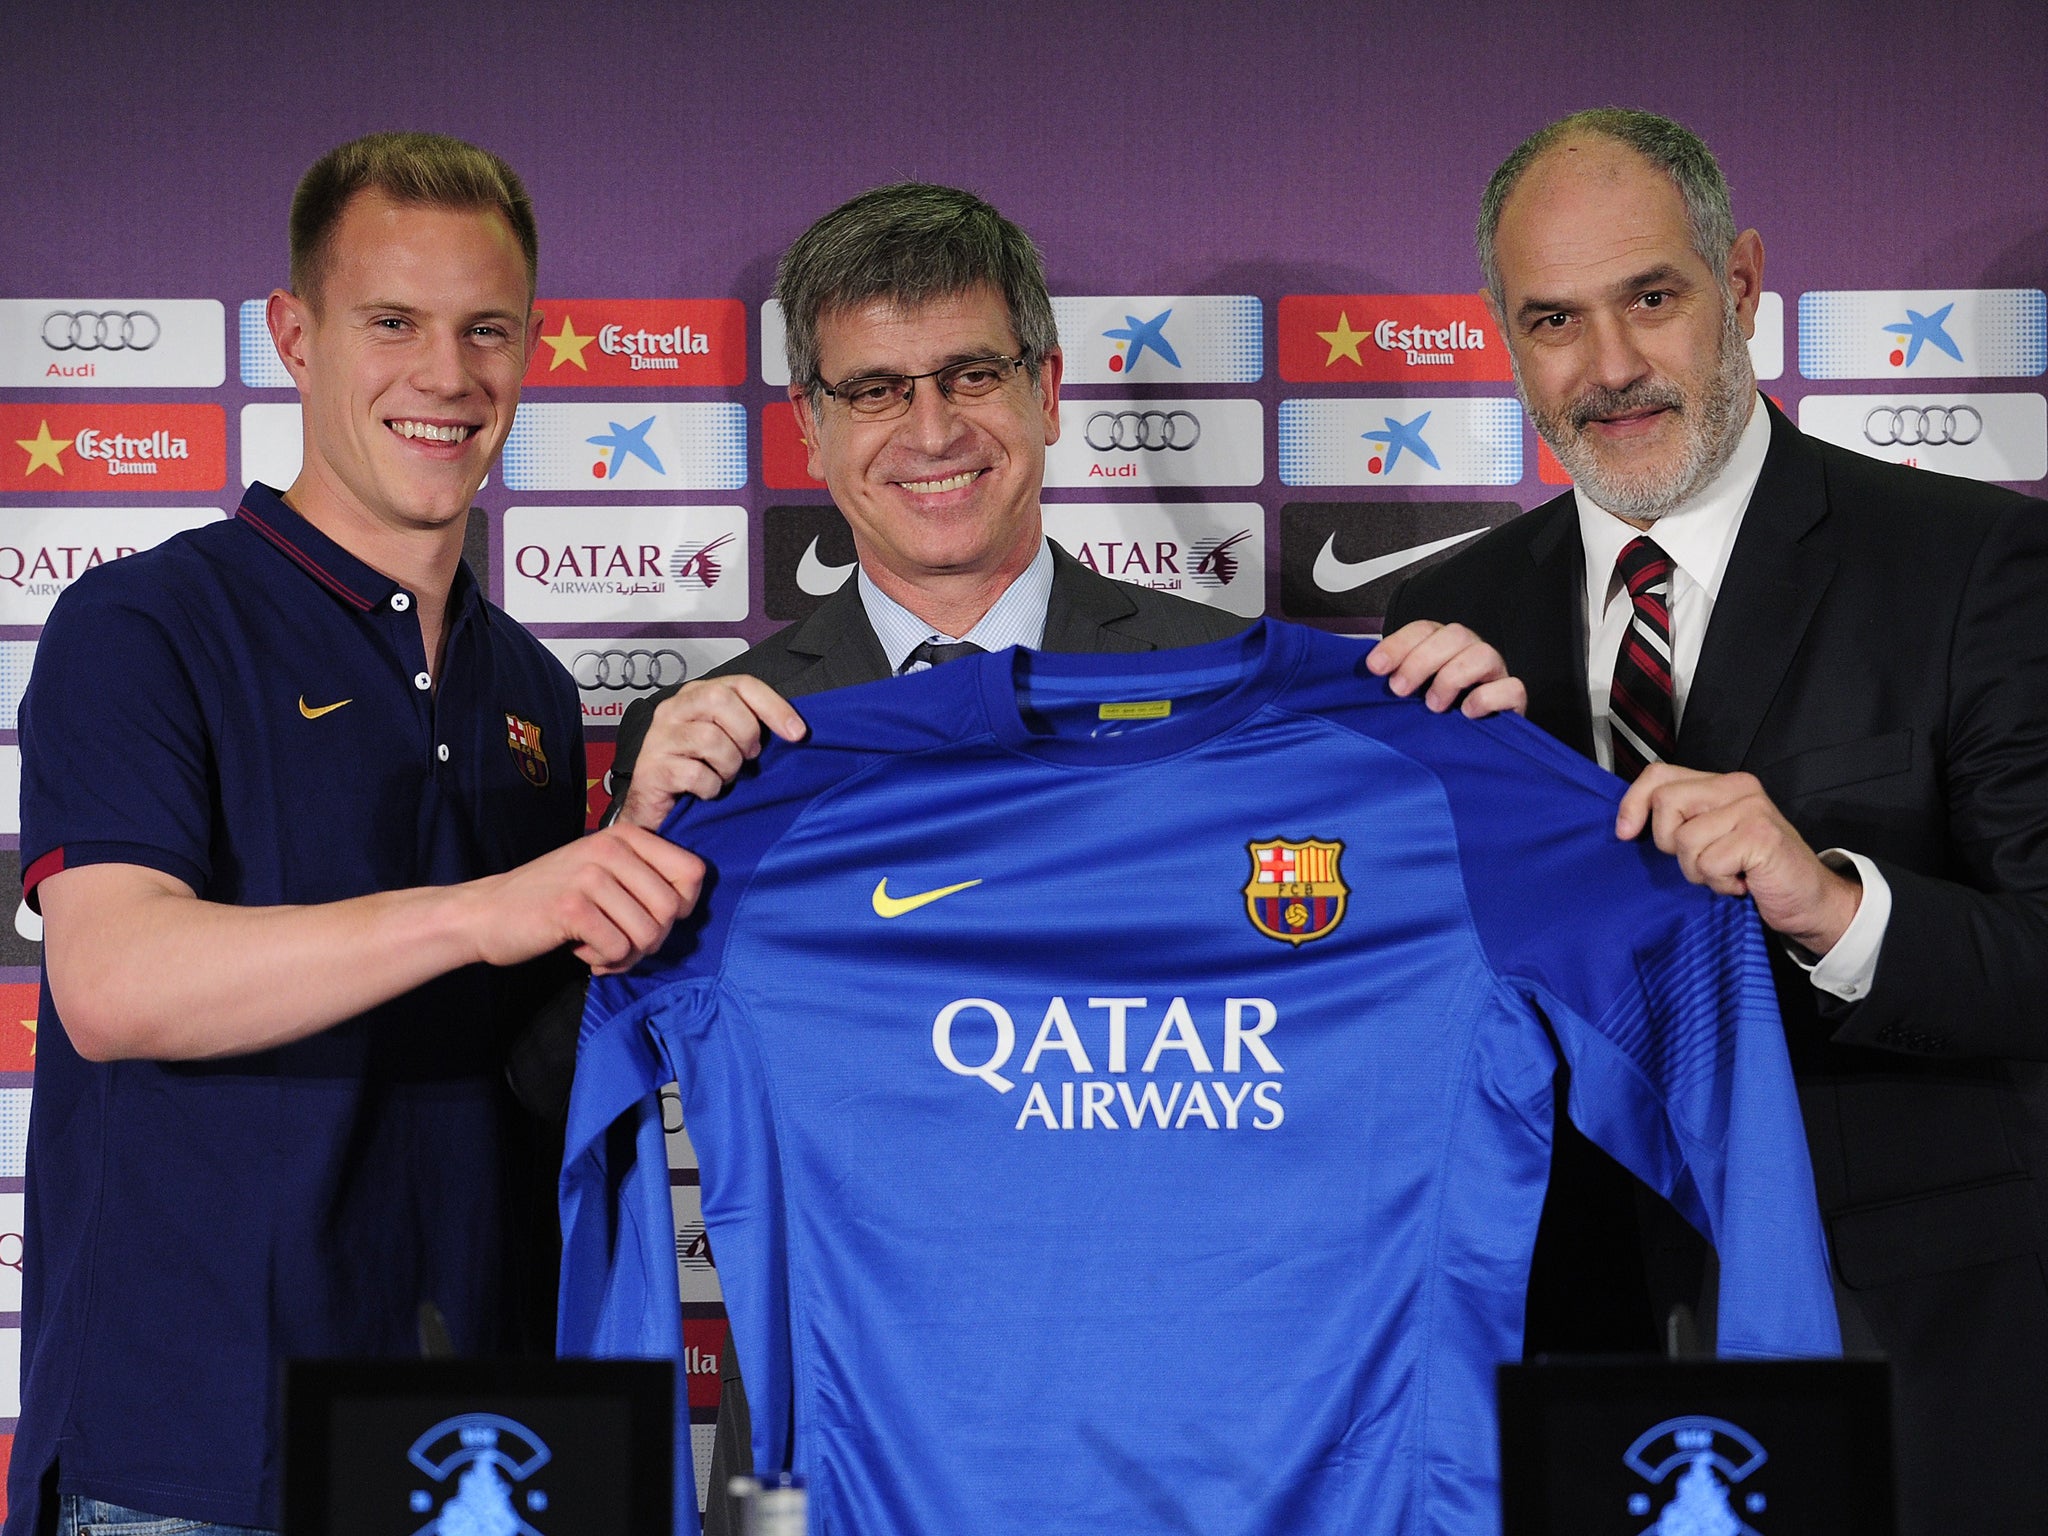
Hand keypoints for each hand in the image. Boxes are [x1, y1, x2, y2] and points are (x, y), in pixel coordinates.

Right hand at [467, 824, 705, 975]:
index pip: (693, 872)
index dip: (681, 907)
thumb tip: (687, 906)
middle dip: (652, 940)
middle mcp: (611, 848)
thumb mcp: (603, 871)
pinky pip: (619, 949)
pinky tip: (582, 951)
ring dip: (628, 955)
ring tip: (600, 949)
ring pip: (648, 934)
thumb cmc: (551, 898)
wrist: (485, 912)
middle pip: (672, 910)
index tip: (649, 917)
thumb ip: (644, 878)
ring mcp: (590, 876)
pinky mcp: (572, 907)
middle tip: (621, 943)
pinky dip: (605, 961)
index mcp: (626, 836)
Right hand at [616, 676, 807, 829]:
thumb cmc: (697, 769)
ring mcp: (660, 737)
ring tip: (724, 775)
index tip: (797, 732)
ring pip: (710, 738)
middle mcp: (674, 709)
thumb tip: (794, 729)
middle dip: (746, 733)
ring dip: (729, 765)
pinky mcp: (652, 768)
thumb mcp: (727, 740)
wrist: (656, 805)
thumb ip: (749, 724)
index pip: (741, 684)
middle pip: (721, 700)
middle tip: (747, 757)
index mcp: (696, 694)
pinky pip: (695, 774)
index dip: (773, 706)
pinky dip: (711, 787)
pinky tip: (706, 790)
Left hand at [1366, 620, 1527, 716]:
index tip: (1375, 667)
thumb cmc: (1434, 716)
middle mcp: (1471, 653)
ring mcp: (1495, 675)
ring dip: (1452, 677)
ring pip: (1484, 654)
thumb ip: (1394, 679)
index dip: (1398, 644)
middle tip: (1399, 690)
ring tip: (1434, 705)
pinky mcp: (1514, 700)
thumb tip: (1367, 671)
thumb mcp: (1410, 694)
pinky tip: (1467, 713)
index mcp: (1443, 646)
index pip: (1424, 629)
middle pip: (1454, 635)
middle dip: (1421, 661)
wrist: (1470, 750)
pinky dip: (1487, 698)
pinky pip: (1512, 687)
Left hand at [1616, 764, 1861, 953]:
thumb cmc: (1754, 872)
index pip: (1659, 775)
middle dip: (1670, 843)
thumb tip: (1627, 822)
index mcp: (1722, 783)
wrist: (1809, 900)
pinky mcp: (1760, 836)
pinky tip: (1741, 882)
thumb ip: (1681, 820)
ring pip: (1684, 839)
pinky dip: (1719, 883)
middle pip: (1665, 803)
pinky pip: (1708, 863)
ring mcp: (1751, 809)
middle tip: (1702, 860)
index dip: (1633, 803)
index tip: (1625, 833)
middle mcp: (1737, 788)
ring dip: (1698, 870)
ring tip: (1727, 872)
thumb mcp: (1710, 838)